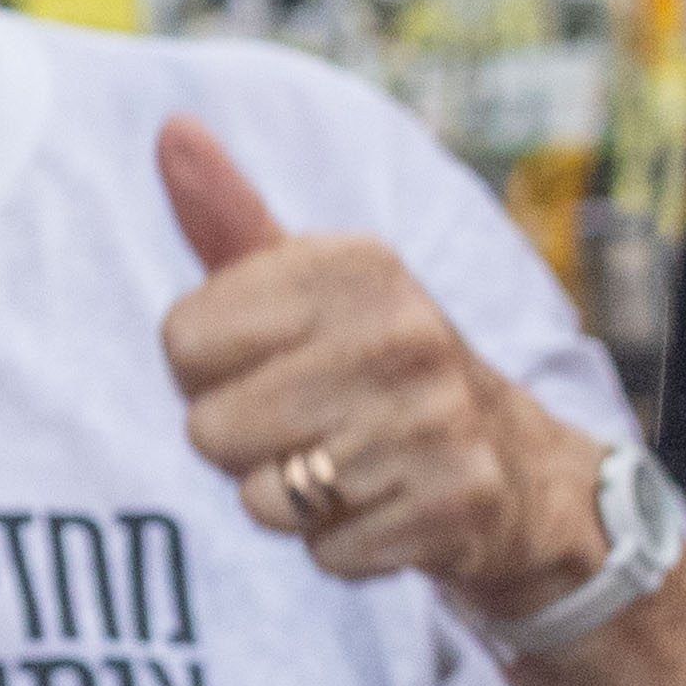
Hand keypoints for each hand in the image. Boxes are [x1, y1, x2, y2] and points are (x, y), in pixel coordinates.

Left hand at [157, 123, 590, 616]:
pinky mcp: (451, 507)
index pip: (181, 340)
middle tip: (311, 422)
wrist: (513, 468)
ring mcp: (434, 422)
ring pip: (262, 499)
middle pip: (209, 428)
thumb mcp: (306, 283)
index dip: (207, 368)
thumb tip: (171, 130)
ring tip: (347, 462)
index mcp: (355, 264)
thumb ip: (228, 218)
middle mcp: (402, 332)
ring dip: (290, 498)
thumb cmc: (371, 364)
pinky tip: (384, 506)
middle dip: (242, 442)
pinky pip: (322, 554)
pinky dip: (340, 545)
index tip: (271, 359)